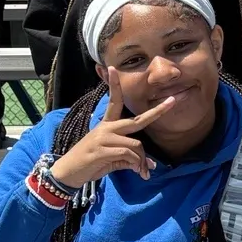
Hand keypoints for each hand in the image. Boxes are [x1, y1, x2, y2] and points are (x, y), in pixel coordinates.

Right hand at [50, 69, 178, 186]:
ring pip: (136, 145)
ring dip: (142, 160)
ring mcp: (104, 138)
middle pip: (137, 120)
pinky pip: (129, 155)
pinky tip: (136, 172)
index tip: (113, 68)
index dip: (115, 86)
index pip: (114, 102)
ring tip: (142, 172)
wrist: (69, 173)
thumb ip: (129, 157)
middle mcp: (106, 128)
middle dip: (157, 111)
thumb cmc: (91, 163)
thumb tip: (150, 165)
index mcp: (107, 125)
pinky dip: (136, 165)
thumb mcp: (111, 157)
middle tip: (173, 100)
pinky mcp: (102, 150)